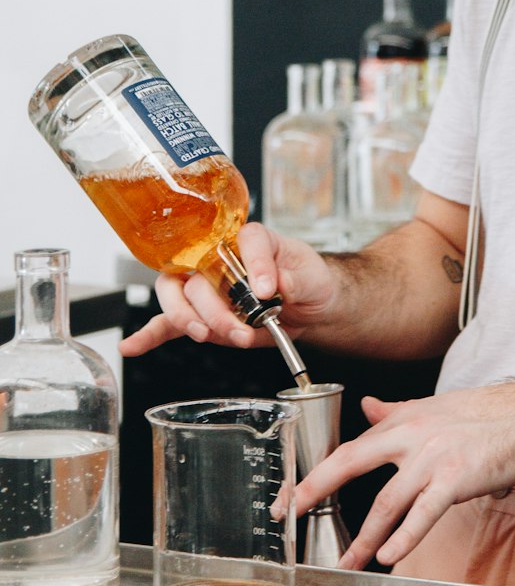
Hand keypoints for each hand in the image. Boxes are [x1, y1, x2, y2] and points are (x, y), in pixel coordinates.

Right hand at [119, 222, 337, 355]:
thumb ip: (294, 278)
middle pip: (198, 272)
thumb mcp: (312, 275)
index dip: (254, 262)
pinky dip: (149, 335)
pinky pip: (168, 322)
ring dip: (190, 320)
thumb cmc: (308, 280)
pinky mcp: (201, 315)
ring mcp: (206, 287)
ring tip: (210, 336)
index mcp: (252, 239)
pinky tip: (132, 346)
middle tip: (236, 328)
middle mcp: (221, 258)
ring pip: (177, 295)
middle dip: (213, 306)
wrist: (309, 307)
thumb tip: (273, 284)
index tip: (267, 289)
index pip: (245, 239)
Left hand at [296, 381, 514, 569]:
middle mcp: (411, 436)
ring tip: (347, 562)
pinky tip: (390, 556)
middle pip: (351, 463)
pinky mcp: (455, 478)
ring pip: (386, 501)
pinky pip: (423, 513)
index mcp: (403, 420)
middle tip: (292, 515)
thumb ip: (396, 412)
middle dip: (316, 490)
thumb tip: (367, 407)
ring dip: (364, 537)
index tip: (293, 494)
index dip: (318, 472)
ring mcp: (432, 457)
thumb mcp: (433, 407)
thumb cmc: (486, 416)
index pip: (350, 447)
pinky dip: (405, 536)